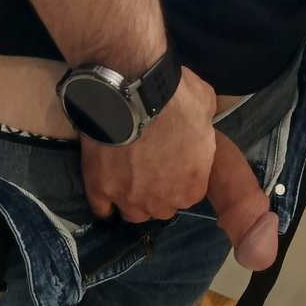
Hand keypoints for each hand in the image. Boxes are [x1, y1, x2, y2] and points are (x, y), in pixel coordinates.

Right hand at [80, 67, 278, 269]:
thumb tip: (200, 121)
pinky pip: (101, 209)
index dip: (179, 177)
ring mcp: (130, 199)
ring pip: (133, 213)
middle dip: (157, 191)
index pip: (187, 194)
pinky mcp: (100, 190)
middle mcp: (162, 201)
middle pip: (160, 207)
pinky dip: (103, 203)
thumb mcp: (205, 108)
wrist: (134, 92)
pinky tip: (104, 190)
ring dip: (132, 199)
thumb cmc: (177, 99)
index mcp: (192, 186)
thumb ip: (203, 127)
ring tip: (126, 177)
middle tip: (149, 165)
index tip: (172, 161)